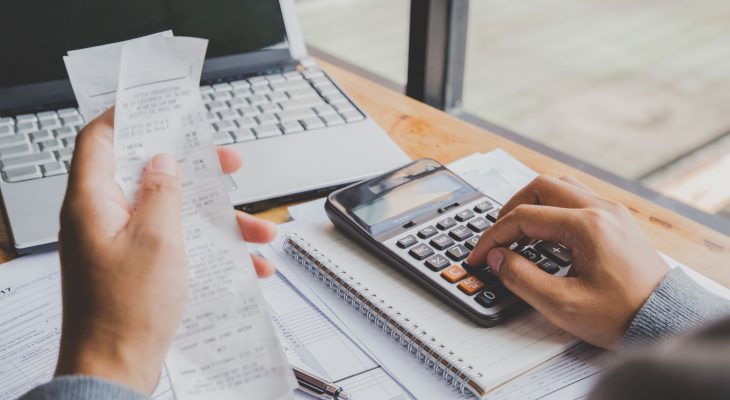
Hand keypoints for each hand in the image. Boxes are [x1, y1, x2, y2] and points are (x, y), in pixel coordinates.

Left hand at [54, 108, 276, 392]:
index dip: (128, 117)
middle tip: (228, 162)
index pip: (99, 139)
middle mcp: (103, 219)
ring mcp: (121, 244)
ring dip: (217, 219)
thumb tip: (164, 162)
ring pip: (174, 213)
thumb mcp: (156, 240)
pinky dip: (210, 250)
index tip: (161, 108)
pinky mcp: (137, 268)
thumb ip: (162, 192)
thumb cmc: (126, 311)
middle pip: (149, 173)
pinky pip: (178, 245)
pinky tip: (247, 265)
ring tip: (261, 229)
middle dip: (195, 169)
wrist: (116, 371)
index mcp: (93, 203)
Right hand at [466, 175, 669, 348]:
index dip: (493, 236)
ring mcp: (611, 212)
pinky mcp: (616, 221)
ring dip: (533, 203)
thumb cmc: (622, 315)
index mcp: (587, 226)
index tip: (480, 256)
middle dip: (510, 209)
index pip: (524, 216)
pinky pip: (577, 199)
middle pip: (540, 186)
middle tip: (496, 237)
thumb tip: (497, 257)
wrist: (664, 321)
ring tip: (517, 231)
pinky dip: (553, 209)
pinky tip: (545, 234)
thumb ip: (521, 278)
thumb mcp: (562, 305)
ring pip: (560, 186)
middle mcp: (601, 210)